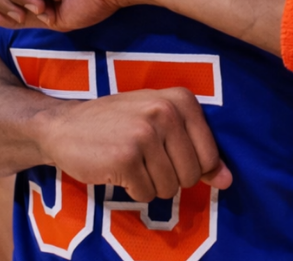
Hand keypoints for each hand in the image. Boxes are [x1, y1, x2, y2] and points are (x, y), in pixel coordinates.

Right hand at [35, 88, 232, 202]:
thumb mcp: (161, 125)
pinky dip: (132, 190)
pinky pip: (146, 194)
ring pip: (170, 188)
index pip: (210, 155)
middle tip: (144, 159)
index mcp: (180, 99)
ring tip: (131, 162)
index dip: (192, 166)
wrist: (64, 126)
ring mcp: (145, 134)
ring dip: (150, 184)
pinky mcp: (126, 158)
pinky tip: (117, 169)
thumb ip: (198, 151)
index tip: (167, 155)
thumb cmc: (119, 124)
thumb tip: (228, 182)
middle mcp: (165, 111)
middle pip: (191, 175)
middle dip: (170, 177)